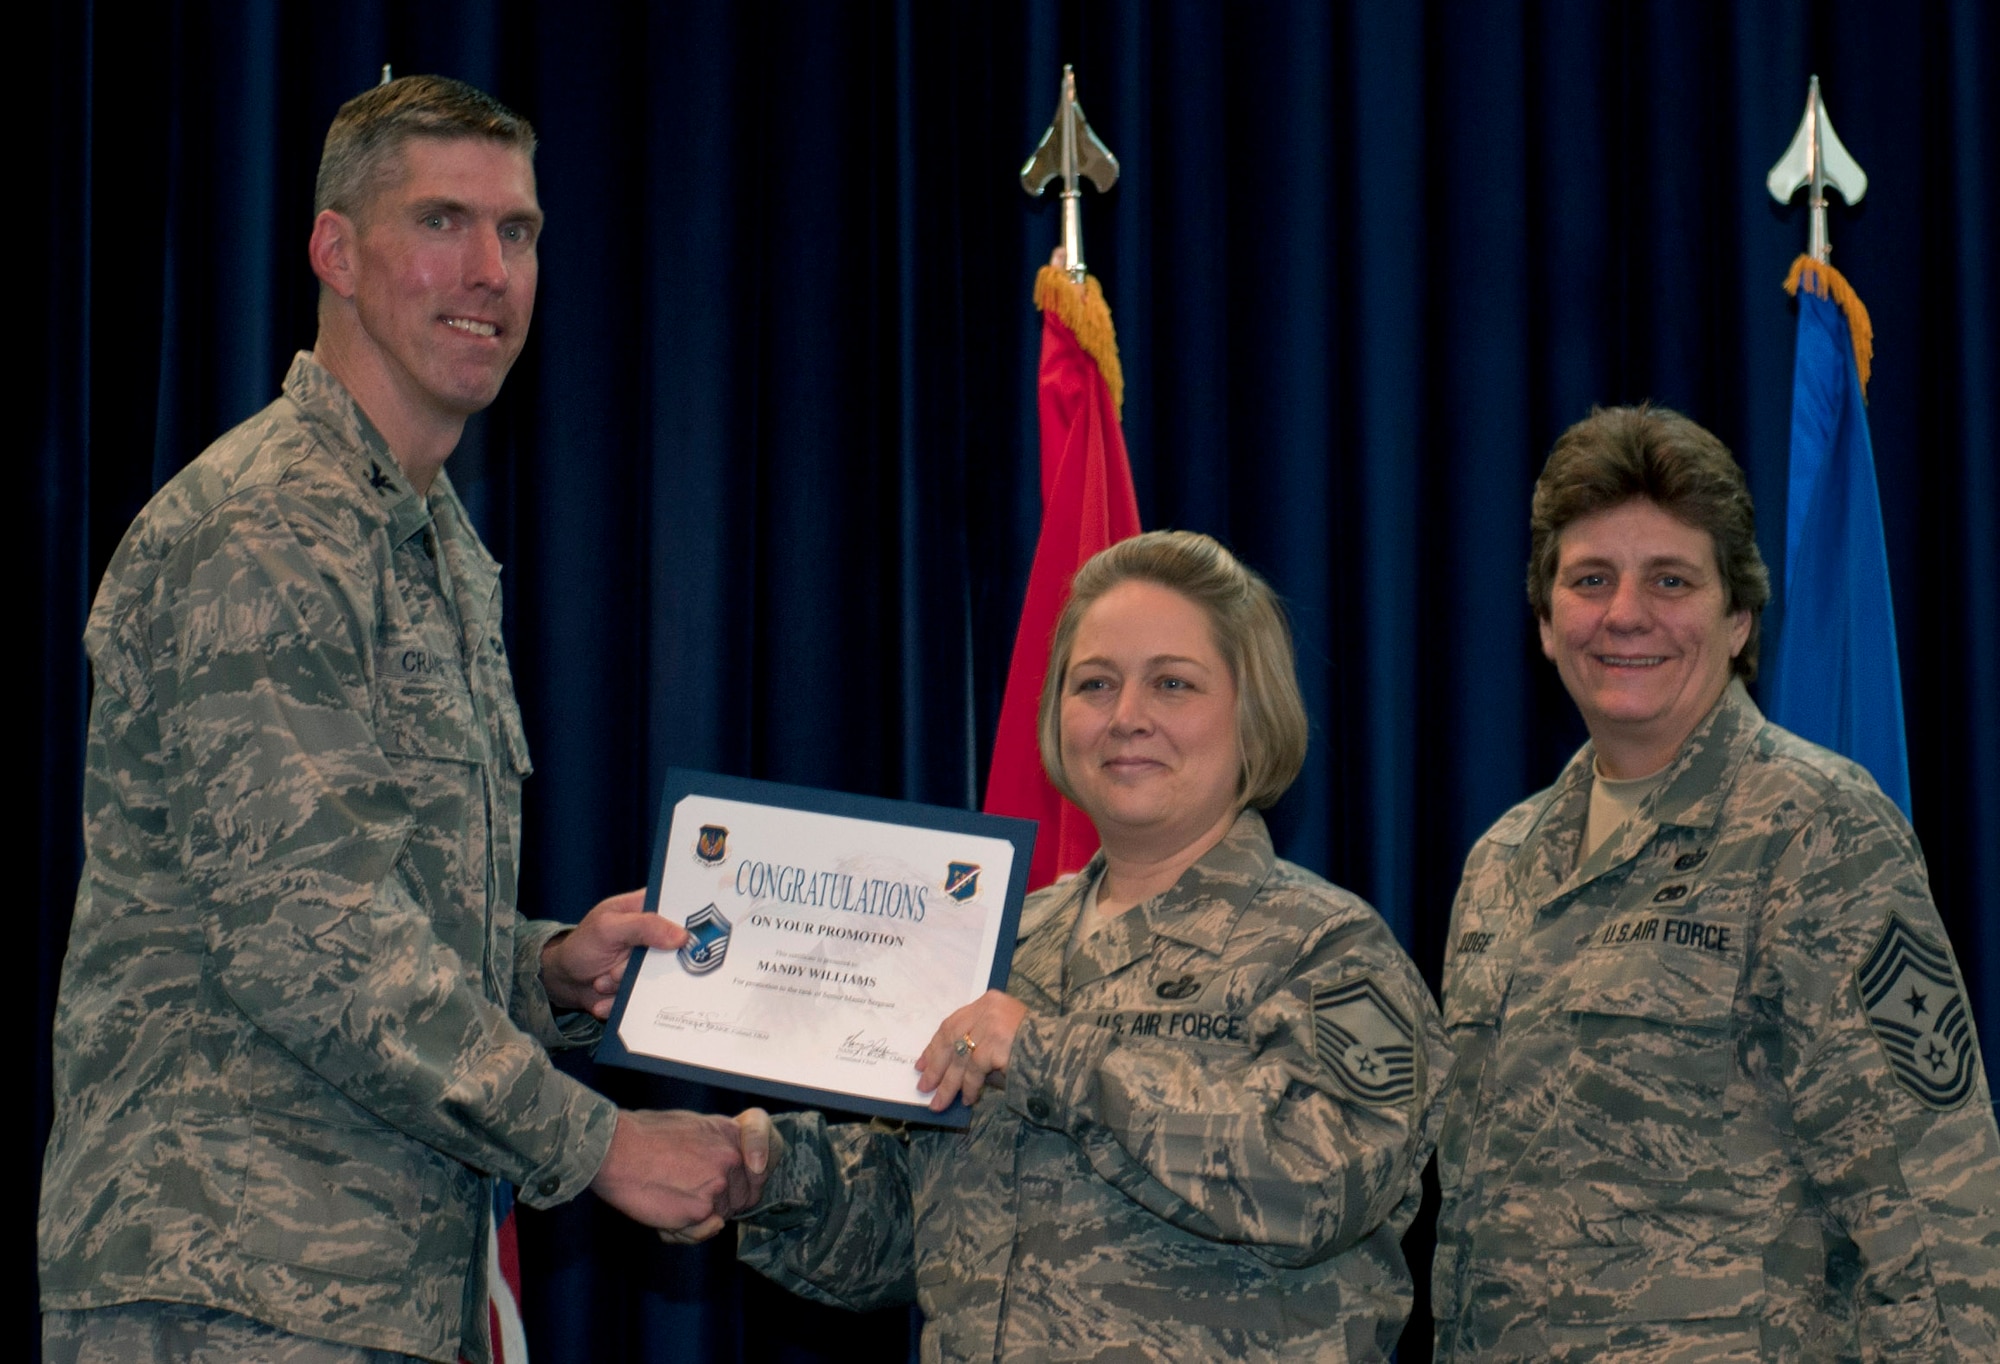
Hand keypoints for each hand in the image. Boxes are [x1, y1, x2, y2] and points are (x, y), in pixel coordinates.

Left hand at [541, 889, 686, 1018]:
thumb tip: (681, 936)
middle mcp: (656, 935)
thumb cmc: (583, 945)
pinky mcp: (646, 986)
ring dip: (626, 984)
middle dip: (643, 967)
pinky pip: (647, 998)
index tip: (684, 942)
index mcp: (650, 908)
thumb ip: (643, 927)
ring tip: (604, 979)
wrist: (566, 980)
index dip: (689, 926)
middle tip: (615, 970)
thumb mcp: (607, 928)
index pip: (682, 910)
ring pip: (660, 979)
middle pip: (675, 951)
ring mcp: (652, 962)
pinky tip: (603, 995)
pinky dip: (621, 1000)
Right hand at [591, 1108, 768, 1240]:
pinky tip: (663, 1213)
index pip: (756, 1175)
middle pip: (740, 1201)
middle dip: (715, 1206)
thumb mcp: (693, 1130)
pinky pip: (700, 1232)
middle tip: (681, 1191)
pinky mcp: (701, 1210)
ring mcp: (719, 1185)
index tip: (717, 1189)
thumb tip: (724, 1194)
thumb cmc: (645, 1139)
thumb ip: (716, 1154)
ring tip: (666, 1197)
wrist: (616, 1148)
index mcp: (732, 1134)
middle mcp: (732, 1158)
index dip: (737, 1189)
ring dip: (695, 1219)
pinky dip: (682, 1231)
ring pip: (719, 1219)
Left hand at [916, 990, 1028, 1112]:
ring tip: (940, 1102)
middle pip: (951, 1038)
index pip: (952, 1023)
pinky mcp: (997, 1043)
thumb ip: (978, 1045)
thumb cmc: (1034, 1048)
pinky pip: (975, 1069)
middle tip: (924, 1087)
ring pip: (960, 1057)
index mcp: (988, 1001)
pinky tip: (968, 1099)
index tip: (922, 1064)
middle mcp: (988, 1008)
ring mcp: (992, 1024)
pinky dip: (970, 1086)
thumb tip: (945, 1073)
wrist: (1063, 1052)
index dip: (934, 1046)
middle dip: (936, 1066)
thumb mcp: (1002, 1037)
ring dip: (948, 1083)